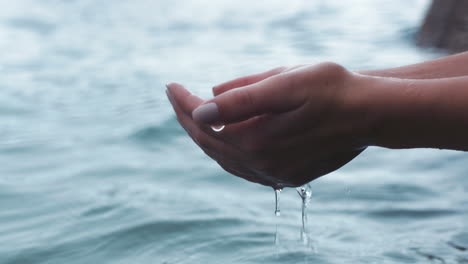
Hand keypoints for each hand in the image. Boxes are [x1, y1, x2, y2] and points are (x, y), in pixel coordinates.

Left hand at [166, 62, 372, 187]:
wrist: (372, 114)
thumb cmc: (334, 89)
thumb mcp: (287, 82)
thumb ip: (242, 98)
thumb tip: (201, 108)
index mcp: (257, 139)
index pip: (204, 123)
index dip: (183, 103)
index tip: (170, 85)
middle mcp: (262, 163)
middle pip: (209, 143)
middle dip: (187, 118)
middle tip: (175, 96)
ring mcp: (275, 174)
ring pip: (224, 158)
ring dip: (204, 137)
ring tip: (191, 115)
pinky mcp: (287, 176)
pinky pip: (243, 168)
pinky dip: (225, 152)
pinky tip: (223, 139)